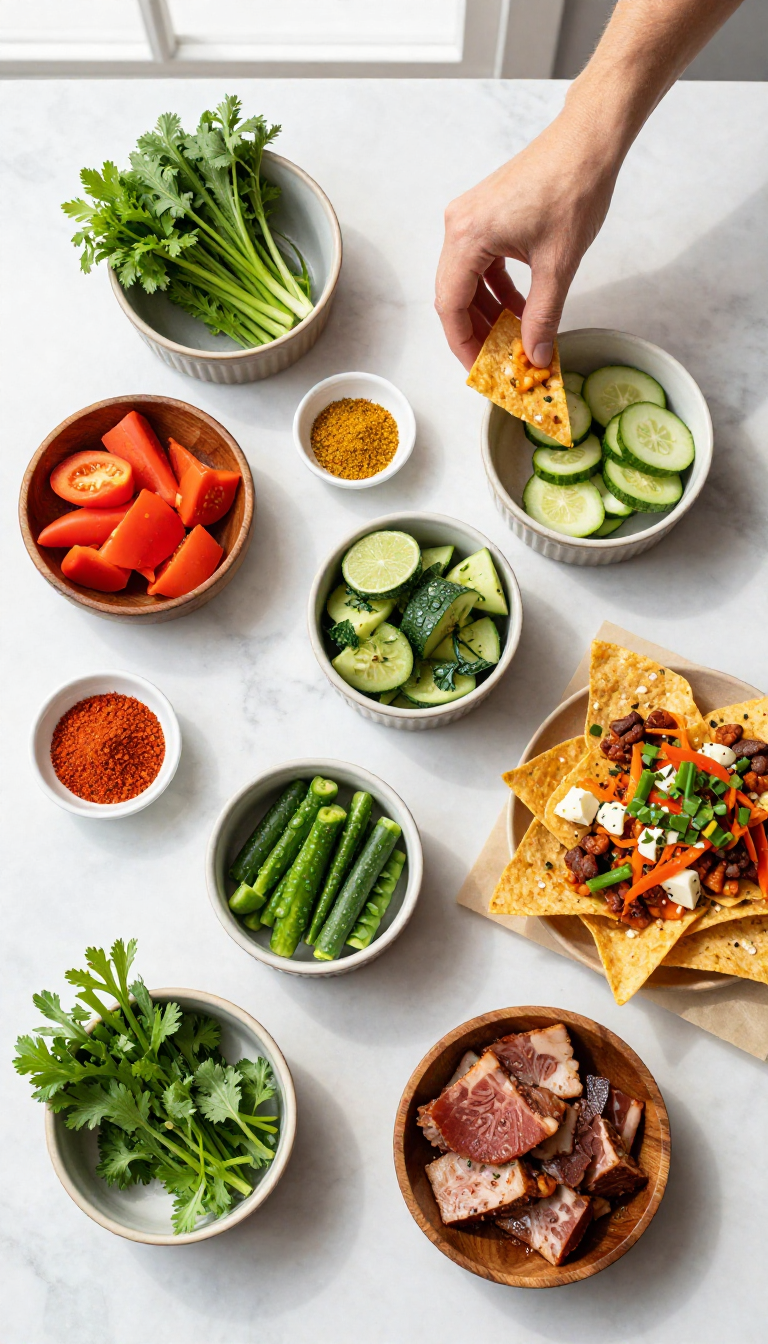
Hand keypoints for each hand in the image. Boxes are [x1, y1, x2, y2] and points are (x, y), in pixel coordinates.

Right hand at [435, 114, 617, 370]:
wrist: (589, 141)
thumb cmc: (573, 187)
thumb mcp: (558, 264)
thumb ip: (543, 317)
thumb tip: (536, 357)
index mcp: (467, 236)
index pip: (450, 306)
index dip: (464, 345)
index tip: (481, 371)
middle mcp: (460, 225)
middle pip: (454, 296)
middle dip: (476, 333)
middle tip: (498, 362)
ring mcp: (471, 218)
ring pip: (468, 281)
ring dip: (488, 313)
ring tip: (512, 340)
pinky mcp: (486, 215)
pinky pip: (481, 264)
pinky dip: (497, 290)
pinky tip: (519, 309)